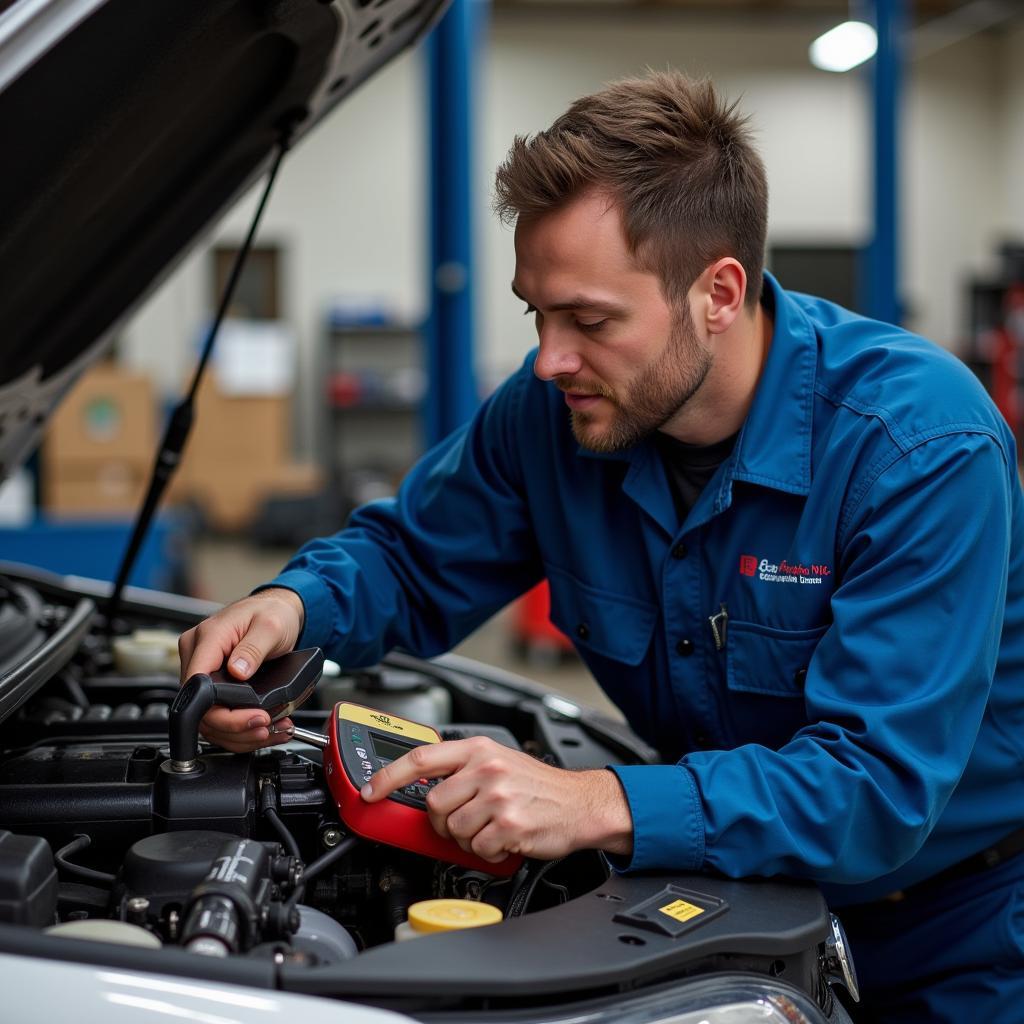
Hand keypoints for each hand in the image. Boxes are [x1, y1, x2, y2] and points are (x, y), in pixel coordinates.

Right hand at [177, 587, 304, 752]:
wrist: (278, 608)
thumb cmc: (272, 611)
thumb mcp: (270, 626)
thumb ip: (253, 648)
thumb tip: (238, 670)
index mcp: (207, 639)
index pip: (197, 686)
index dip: (221, 712)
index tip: (253, 718)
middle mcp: (198, 656)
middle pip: (202, 709)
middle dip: (235, 728)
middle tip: (265, 729)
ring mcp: (204, 671)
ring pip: (209, 719)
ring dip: (240, 733)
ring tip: (269, 731)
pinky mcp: (213, 683)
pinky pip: (219, 714)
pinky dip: (240, 728)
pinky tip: (262, 728)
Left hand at [361, 737, 633, 862]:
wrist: (580, 803)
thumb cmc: (538, 786)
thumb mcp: (498, 761)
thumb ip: (461, 769)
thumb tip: (420, 787)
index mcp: (478, 749)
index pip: (421, 758)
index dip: (388, 776)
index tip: (370, 792)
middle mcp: (486, 769)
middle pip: (434, 804)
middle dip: (444, 821)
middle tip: (466, 821)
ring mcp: (498, 797)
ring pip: (453, 830)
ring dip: (467, 839)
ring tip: (489, 829)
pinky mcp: (509, 826)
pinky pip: (477, 849)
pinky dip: (487, 852)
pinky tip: (503, 840)